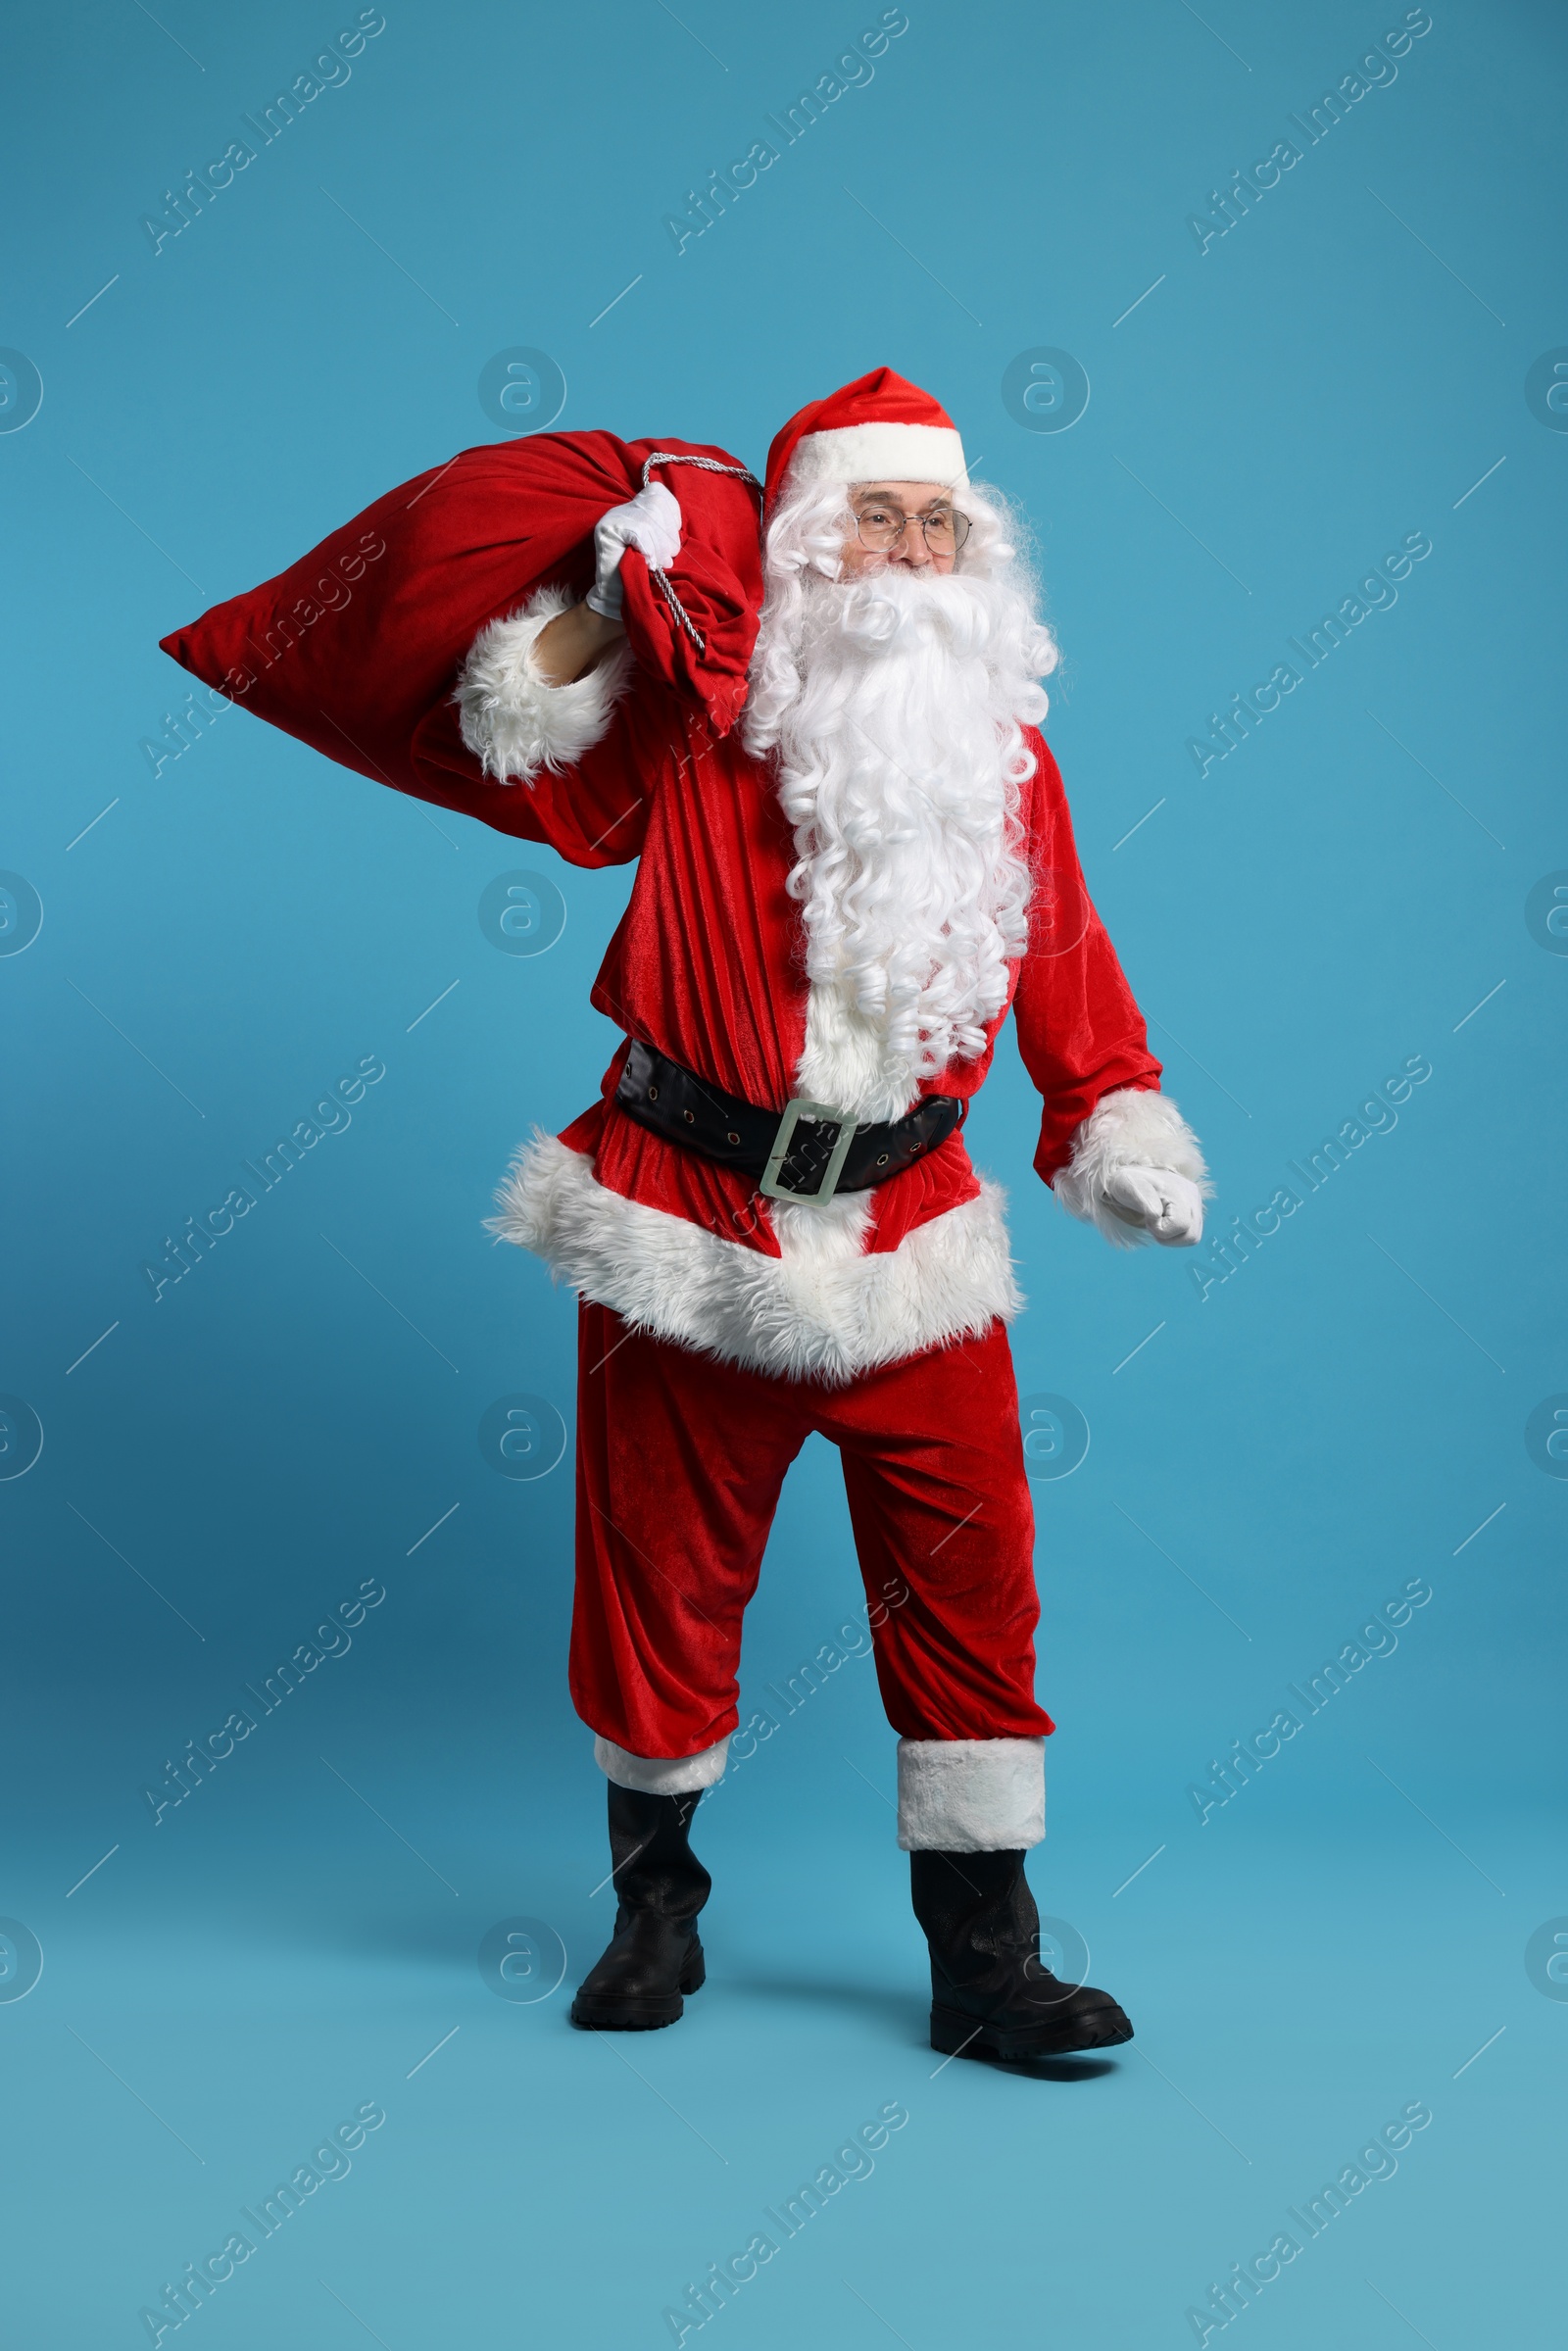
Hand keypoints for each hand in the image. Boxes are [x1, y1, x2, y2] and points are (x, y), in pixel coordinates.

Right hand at [585, 483, 682, 617]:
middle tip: (668, 560)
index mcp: (636, 509)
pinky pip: (638, 532)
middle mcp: (623, 509)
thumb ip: (665, 532)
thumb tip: (679, 528)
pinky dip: (648, 549)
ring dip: (659, 546)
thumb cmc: (641, 576)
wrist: (616, 600)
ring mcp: (613, 518)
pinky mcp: (607, 530)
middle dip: (668, 535)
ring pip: (648, 519)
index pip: (658, 493)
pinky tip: (647, 563)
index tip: (672, 538)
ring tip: (659, 565)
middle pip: (656, 505)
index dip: (672, 512)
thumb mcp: (659, 548)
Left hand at [1100, 1164, 1204, 1246]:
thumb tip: (1156, 1214)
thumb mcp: (1128, 1186)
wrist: (1135, 1176)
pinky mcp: (1195, 1210)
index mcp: (1178, 1191)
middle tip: (1152, 1221)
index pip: (1181, 1224)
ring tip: (1158, 1221)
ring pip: (1193, 1236)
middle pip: (1191, 1235)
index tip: (1147, 1217)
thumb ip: (1142, 1199)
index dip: (1160, 1228)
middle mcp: (1193, 1197)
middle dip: (1167, 1235)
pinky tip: (1164, 1222)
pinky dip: (1175, 1234)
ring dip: (1172, 1236)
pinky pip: (1191, 1233)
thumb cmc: (1130, 1183)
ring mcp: (1197, 1204)